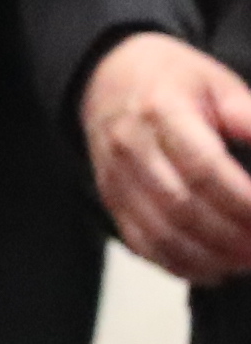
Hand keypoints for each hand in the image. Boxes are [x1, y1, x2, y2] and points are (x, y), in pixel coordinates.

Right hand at [81, 32, 250, 282]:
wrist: (106, 77)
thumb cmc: (170, 80)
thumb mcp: (219, 85)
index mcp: (161, 111)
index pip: (204, 168)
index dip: (244, 202)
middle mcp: (131, 147)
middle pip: (184, 208)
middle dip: (235, 237)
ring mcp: (116, 177)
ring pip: (163, 235)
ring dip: (213, 257)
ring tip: (247, 259)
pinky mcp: (111, 200)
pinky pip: (144, 245)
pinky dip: (183, 266)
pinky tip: (216, 266)